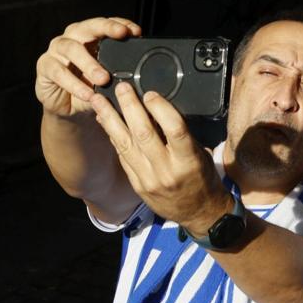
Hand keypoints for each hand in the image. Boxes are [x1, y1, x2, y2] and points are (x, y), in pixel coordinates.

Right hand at [35, 17, 140, 117]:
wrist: (69, 108)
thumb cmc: (91, 88)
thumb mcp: (110, 81)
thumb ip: (122, 73)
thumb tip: (145, 75)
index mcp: (90, 37)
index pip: (106, 24)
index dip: (120, 24)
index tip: (136, 31)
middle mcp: (73, 38)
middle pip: (87, 27)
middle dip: (106, 29)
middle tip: (121, 36)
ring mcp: (56, 50)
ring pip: (71, 48)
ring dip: (89, 63)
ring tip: (103, 79)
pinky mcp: (45, 66)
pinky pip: (58, 71)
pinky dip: (74, 84)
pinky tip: (87, 94)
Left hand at [90, 81, 229, 233]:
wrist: (199, 214)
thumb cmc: (204, 180)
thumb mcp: (200, 156)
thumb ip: (180, 137)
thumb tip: (157, 111)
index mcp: (188, 161)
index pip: (174, 129)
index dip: (160, 108)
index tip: (150, 93)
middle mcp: (167, 170)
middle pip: (144, 133)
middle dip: (130, 107)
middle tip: (121, 88)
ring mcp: (149, 179)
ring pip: (125, 144)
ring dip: (110, 119)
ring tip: (99, 101)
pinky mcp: (137, 184)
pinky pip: (122, 156)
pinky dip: (113, 136)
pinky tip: (104, 121)